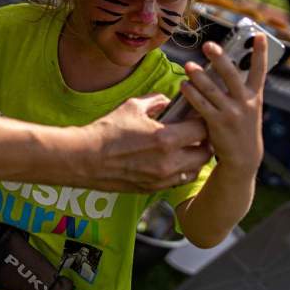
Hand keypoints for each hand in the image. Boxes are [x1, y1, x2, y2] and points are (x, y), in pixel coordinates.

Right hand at [80, 95, 212, 191]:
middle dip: (205, 140)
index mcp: (166, 138)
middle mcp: (169, 162)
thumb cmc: (106, 131)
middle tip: (198, 131)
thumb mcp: (132, 106)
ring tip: (188, 147)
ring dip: (195, 157)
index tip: (199, 115)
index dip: (203, 119)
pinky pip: (179, 181)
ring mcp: (162, 178)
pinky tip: (173, 160)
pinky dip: (182, 170)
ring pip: (195, 170)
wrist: (84, 158)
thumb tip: (167, 100)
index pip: (202, 129)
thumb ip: (155, 101)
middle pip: (205, 153)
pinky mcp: (153, 188)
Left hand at [178, 34, 266, 172]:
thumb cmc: (243, 126)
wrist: (244, 157)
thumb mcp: (250, 107)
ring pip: (212, 89)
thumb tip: (223, 67)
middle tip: (208, 45)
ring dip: (198, 76)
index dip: (260, 52)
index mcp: (255, 96)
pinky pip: (201, 105)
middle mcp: (245, 102)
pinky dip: (192, 94)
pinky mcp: (217, 123)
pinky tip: (184, 86)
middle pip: (231, 75)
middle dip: (219, 58)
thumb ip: (241, 89)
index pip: (259, 70)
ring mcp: (231, 113)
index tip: (259, 34)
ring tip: (188, 65)